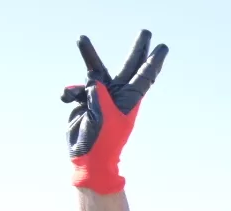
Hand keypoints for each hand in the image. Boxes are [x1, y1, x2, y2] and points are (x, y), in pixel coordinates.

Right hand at [61, 30, 168, 194]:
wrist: (87, 158)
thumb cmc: (102, 141)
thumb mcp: (104, 117)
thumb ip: (99, 94)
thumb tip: (92, 78)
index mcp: (129, 99)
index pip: (144, 76)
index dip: (153, 61)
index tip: (162, 47)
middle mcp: (116, 94)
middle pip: (127, 66)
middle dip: (136, 49)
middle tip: (146, 32)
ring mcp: (100, 97)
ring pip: (94, 72)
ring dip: (88, 55)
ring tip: (81, 38)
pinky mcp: (84, 101)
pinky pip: (75, 90)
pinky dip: (69, 93)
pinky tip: (68, 100)